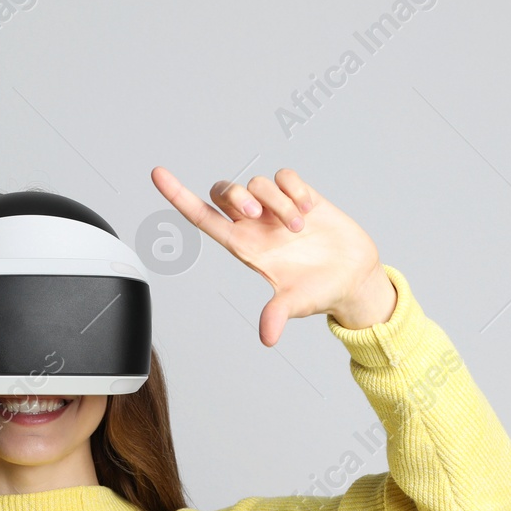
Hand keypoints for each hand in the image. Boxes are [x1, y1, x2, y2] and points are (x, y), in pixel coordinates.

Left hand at [151, 166, 392, 345]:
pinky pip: (285, 176)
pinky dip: (295, 189)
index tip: (156, 174)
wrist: (354, 278)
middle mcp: (255, 226)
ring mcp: (277, 210)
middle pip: (224, 192)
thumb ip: (278, 314)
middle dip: (234, 195)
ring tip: (298, 227)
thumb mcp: (296, 304)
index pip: (201, 218)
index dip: (177, 196)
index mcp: (244, 247)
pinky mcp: (301, 196)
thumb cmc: (320, 292)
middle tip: (255, 214)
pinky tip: (309, 210)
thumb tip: (268, 337)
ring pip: (258, 182)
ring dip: (277, 202)